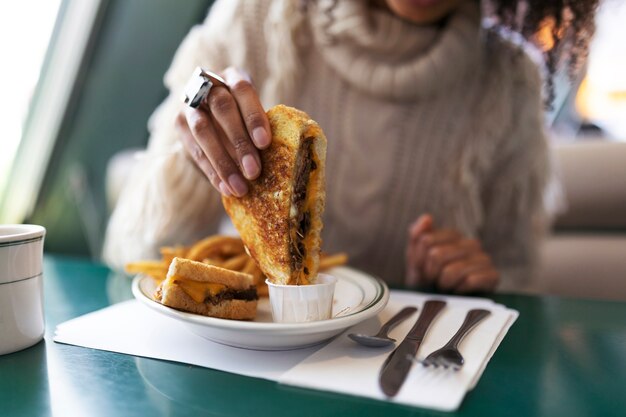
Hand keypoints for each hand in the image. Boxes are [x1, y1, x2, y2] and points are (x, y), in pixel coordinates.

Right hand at [175, 67, 270, 196]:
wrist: (211, 112)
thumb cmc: (244, 114)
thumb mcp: (254, 112)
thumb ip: (262, 126)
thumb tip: (280, 158)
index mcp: (233, 76)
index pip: (243, 90)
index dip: (254, 116)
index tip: (265, 143)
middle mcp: (208, 85)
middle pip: (222, 109)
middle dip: (239, 142)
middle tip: (254, 172)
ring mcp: (190, 104)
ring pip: (203, 130)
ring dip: (223, 162)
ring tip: (240, 187)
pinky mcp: (179, 124)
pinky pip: (193, 149)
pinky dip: (211, 171)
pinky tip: (225, 188)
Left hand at [406, 214, 498, 292]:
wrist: (445, 304)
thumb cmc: (429, 279)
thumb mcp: (415, 258)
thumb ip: (417, 236)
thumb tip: (427, 218)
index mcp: (453, 235)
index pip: (426, 241)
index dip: (418, 260)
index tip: (421, 269)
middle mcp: (471, 243)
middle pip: (437, 255)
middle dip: (430, 273)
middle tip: (434, 280)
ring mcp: (484, 259)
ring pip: (452, 270)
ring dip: (444, 284)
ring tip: (447, 286)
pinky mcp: (493, 276)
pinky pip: (470, 281)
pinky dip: (459, 290)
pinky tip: (460, 291)